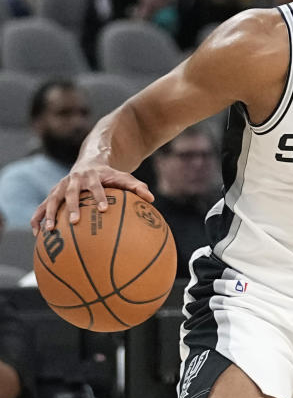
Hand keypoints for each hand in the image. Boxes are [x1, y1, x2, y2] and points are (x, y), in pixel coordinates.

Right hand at [30, 162, 153, 235]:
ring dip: (49, 214)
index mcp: (92, 176)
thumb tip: (151, 199)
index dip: (99, 197)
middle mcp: (74, 180)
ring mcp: (60, 187)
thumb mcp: (124, 178)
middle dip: (72, 207)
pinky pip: (40, 207)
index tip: (104, 209)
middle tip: (75, 222)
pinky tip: (36, 235)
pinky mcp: (52, 194)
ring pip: (51, 200)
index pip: (97, 187)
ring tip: (49, 231)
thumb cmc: (110, 176)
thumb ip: (137, 187)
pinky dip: (37, 219)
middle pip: (71, 193)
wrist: (90, 162)